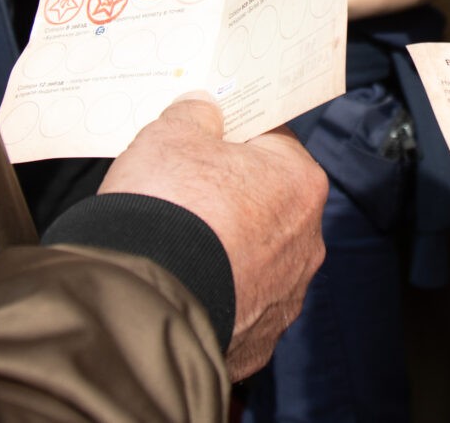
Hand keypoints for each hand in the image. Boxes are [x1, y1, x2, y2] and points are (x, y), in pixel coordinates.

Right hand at [100, 95, 326, 379]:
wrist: (143, 302)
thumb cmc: (167, 207)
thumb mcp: (171, 135)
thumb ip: (194, 114)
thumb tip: (203, 108)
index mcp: (299, 181)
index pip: (273, 141)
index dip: (235, 135)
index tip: (208, 137)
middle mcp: (306, 241)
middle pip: (267, 201)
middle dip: (230, 194)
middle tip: (183, 189)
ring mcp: (286, 295)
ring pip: (255, 257)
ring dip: (224, 248)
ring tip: (176, 242)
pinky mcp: (258, 341)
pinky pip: (237, 304)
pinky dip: (213, 294)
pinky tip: (180, 283)